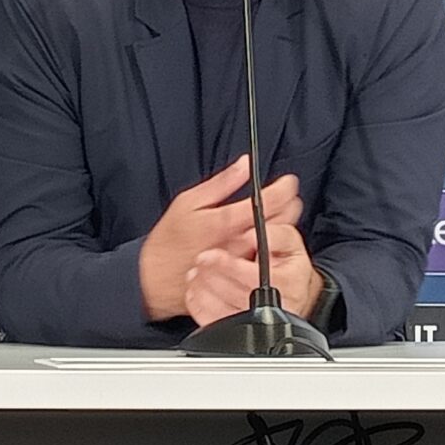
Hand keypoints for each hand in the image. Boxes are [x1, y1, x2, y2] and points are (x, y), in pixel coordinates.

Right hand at [137, 155, 299, 320]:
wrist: (154, 280)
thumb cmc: (169, 241)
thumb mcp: (188, 202)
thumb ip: (221, 184)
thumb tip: (244, 165)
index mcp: (227, 223)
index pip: (269, 202)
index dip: (285, 189)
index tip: (288, 182)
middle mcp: (239, 244)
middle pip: (280, 223)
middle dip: (290, 206)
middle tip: (288, 197)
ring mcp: (243, 263)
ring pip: (277, 242)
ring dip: (284, 225)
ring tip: (279, 213)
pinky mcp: (242, 278)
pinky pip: (268, 259)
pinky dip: (272, 245)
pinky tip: (267, 237)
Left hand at [186, 220, 318, 328]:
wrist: (294, 293)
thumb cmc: (289, 266)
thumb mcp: (291, 244)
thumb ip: (276, 235)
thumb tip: (252, 235)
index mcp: (287, 282)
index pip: (253, 276)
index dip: (229, 266)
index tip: (211, 256)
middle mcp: (274, 306)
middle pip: (236, 294)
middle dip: (213, 276)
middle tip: (201, 261)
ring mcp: (257, 321)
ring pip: (224, 311)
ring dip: (204, 291)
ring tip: (196, 274)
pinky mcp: (242, 330)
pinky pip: (216, 322)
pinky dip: (201, 307)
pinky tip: (197, 292)